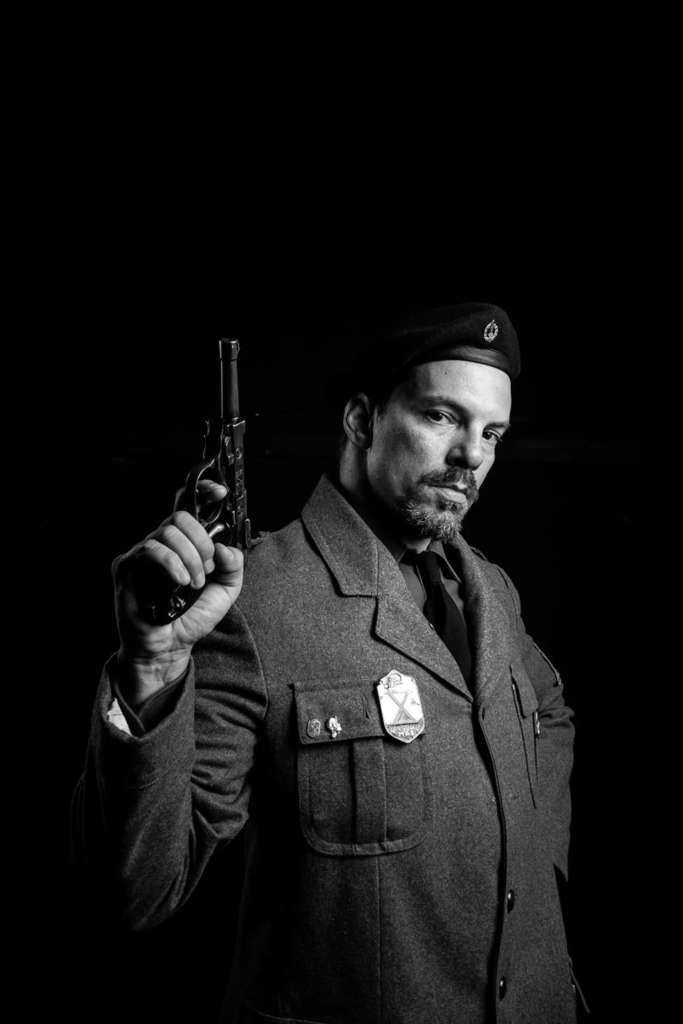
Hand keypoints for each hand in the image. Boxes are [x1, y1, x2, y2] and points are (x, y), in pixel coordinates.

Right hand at [112, 482, 242, 704]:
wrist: (168, 648)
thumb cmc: (190, 618)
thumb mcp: (226, 591)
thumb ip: (233, 566)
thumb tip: (224, 546)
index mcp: (183, 544)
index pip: (188, 505)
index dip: (203, 491)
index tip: (220, 493)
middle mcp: (161, 543)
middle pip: (181, 515)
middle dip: (202, 541)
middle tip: (207, 568)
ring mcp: (142, 553)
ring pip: (169, 531)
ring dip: (191, 558)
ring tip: (195, 583)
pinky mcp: (127, 566)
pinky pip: (152, 549)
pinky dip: (173, 563)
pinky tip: (182, 581)